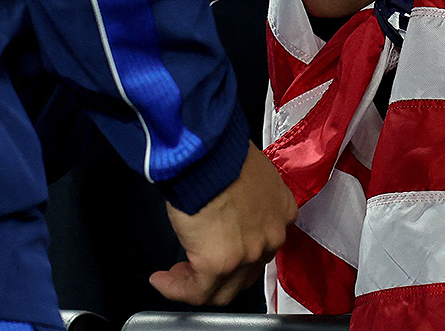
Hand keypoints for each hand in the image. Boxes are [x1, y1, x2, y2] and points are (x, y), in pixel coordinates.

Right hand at [151, 143, 296, 305]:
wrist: (208, 152)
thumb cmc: (222, 153)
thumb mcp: (248, 171)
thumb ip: (245, 195)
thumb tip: (226, 204)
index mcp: (281, 210)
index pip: (261, 244)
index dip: (237, 251)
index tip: (218, 247)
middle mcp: (271, 236)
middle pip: (246, 272)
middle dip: (219, 273)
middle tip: (194, 265)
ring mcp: (249, 253)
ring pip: (224, 289)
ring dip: (197, 284)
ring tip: (177, 275)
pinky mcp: (221, 264)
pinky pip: (197, 291)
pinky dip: (177, 289)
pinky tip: (163, 280)